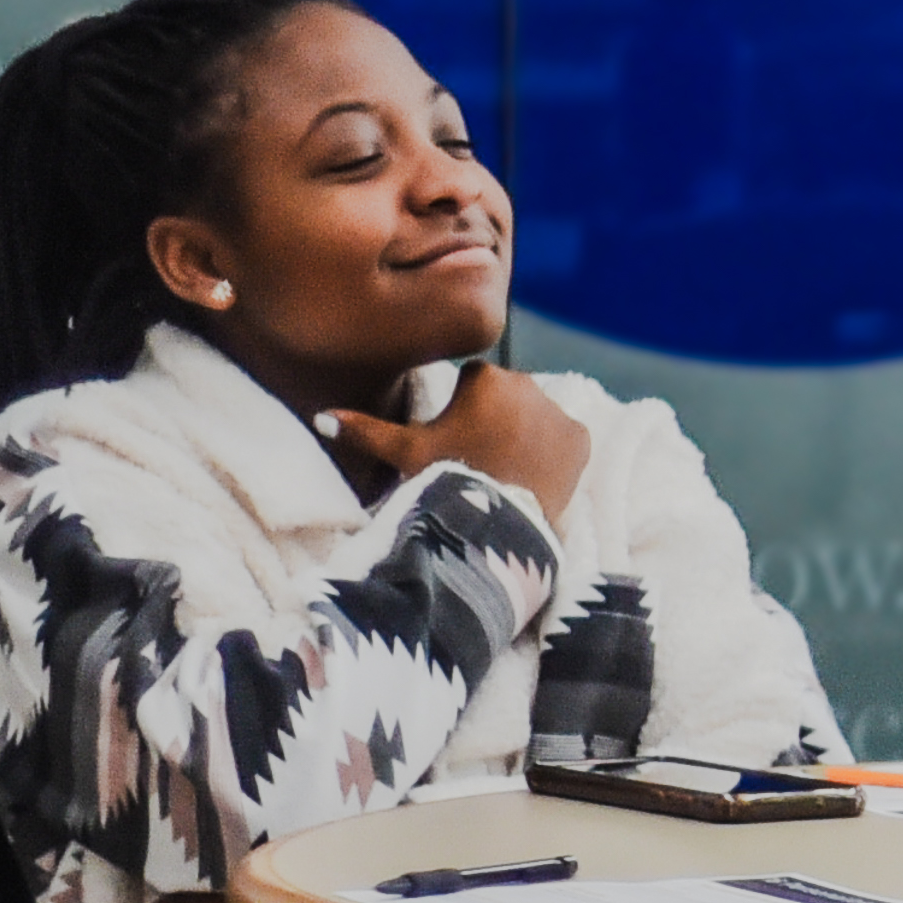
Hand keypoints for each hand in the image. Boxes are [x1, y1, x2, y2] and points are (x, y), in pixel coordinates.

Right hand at [324, 361, 588, 529]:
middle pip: (507, 396)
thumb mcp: (404, 454)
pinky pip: (564, 439)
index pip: (472, 382)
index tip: (456, 440)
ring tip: (503, 470)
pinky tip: (530, 475)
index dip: (460, 411)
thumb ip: (365, 430)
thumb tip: (321, 416)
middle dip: (494, 419)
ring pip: (535, 415)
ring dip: (523, 434)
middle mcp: (528, 384)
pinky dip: (552, 453)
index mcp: (485, 378)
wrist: (494, 524)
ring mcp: (558, 411)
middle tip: (478, 457)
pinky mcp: (581, 438)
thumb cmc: (446, 480)